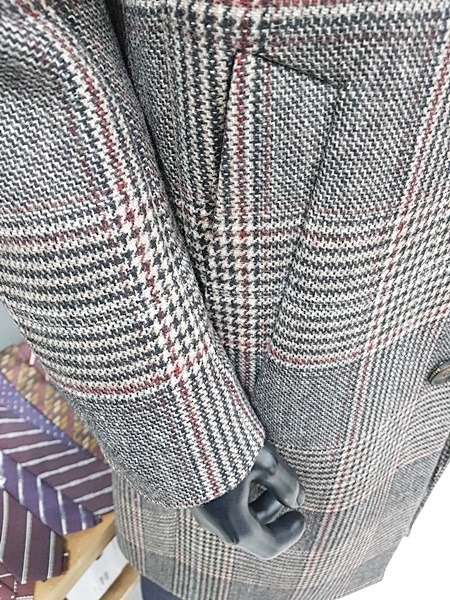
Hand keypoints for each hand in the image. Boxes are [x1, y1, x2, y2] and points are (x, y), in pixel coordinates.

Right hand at [190, 440, 305, 559]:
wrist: (180, 425)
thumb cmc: (225, 445)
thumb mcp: (264, 460)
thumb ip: (286, 484)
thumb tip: (298, 500)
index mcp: (233, 523)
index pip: (269, 546)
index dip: (290, 533)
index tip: (301, 515)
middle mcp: (214, 523)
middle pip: (254, 529)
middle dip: (274, 509)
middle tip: (286, 486)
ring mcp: (202, 509)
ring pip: (238, 514)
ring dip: (258, 498)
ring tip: (267, 469)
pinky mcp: (195, 493)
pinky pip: (223, 503)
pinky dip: (241, 492)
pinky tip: (246, 466)